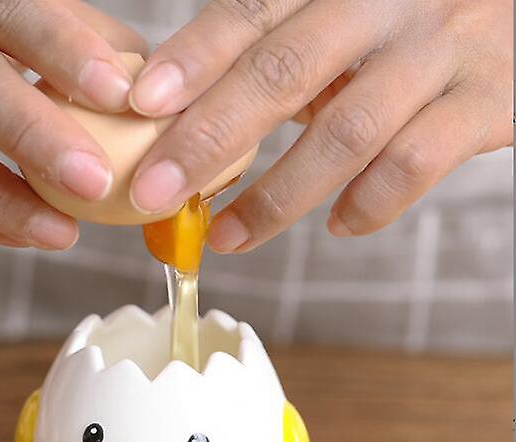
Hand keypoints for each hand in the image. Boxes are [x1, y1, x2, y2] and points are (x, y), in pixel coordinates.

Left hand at [128, 0, 512, 252]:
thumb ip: (275, 52)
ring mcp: (439, 51)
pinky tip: (337, 225)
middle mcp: (385, 5)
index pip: (250, 13)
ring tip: (227, 237)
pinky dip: (369, 204)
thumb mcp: (337, 18)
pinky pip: (416, 164)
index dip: (194, 59)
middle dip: (211, 139)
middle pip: (284, 73)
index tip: (141, 107)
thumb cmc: (403, 24)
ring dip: (277, 197)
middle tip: (156, 192)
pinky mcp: (486, 101)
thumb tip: (182, 116)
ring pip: (346, 132)